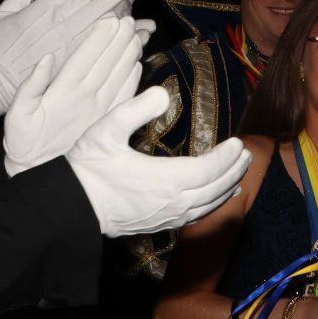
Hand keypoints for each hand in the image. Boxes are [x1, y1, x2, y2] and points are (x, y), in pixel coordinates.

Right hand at [0, 0, 126, 116]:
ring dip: (112, 17)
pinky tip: (119, 39)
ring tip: (125, 12)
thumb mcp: (0, 14)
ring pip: (96, 26)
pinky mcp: (69, 64)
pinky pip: (95, 49)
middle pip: (90, 5)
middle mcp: (55, 26)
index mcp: (40, 10)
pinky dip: (108, 42)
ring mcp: (64, 45)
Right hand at [1, 15, 146, 177]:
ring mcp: (97, 111)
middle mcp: (84, 99)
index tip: (110, 19)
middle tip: (129, 19)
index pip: (84, 57)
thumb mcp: (16, 112)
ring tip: (137, 35)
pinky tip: (137, 65)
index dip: (99, 37)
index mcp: (62, 92)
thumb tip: (45, 59)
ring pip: (117, 78)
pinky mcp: (104, 122)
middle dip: (118, 40)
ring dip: (128, 56)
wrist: (37, 169)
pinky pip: (122, 98)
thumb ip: (30, 85)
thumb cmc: (22, 138)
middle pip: (105, 63)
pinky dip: (132, 80)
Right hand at [66, 89, 250, 235]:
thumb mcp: (107, 130)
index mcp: (165, 179)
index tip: (238, 142)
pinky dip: (213, 205)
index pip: (209, 169)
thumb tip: (164, 94)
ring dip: (227, 187)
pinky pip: (196, 217)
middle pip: (215, 187)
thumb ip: (137, 109)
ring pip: (209, 205)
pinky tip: (217, 197)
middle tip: (246, 154)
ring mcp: (167, 217)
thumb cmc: (87, 168)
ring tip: (240, 173)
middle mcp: (173, 202)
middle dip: (234, 170)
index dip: (227, 157)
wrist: (71, 207)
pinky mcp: (160, 224)